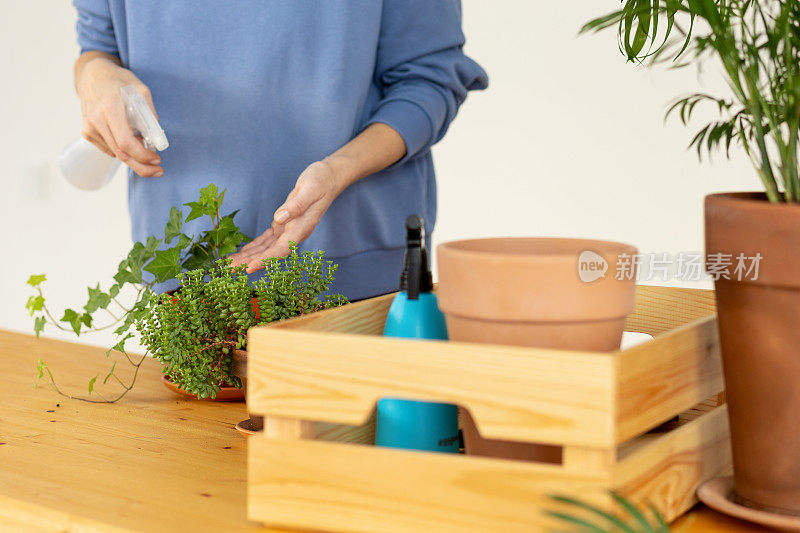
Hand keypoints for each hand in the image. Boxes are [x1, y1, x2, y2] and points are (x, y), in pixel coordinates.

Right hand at [76, 55, 162, 176]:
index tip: (156, 159)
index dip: (142, 155)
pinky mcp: (87, 133)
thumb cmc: (119, 82)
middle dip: (142, 166)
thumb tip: (157, 138)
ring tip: (145, 144)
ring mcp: (89, 128)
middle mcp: (96, 120)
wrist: (92, 75)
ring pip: (116, 153)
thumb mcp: (141, 91)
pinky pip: (109, 149)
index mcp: (110, 108)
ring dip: (134, 157)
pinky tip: (129, 138)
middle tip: (158, 171)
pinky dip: (123, 149)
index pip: (125, 142)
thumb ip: (150, 114)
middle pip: (121, 154)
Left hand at [229, 160, 342, 272]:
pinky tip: (242, 253)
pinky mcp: (283, 224)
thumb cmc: (320, 182)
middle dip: (250, 262)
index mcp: (301, 228)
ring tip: (230, 265)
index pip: (281, 249)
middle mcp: (294, 233)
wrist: (328, 178)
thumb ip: (296, 206)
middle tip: (229, 270)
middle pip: (270, 254)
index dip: (265, 260)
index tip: (249, 268)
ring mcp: (288, 230)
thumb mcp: (309, 190)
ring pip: (266, 249)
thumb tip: (279, 218)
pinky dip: (254, 247)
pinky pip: (266, 240)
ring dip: (248, 257)